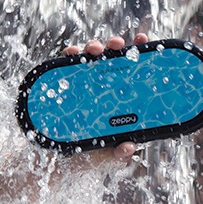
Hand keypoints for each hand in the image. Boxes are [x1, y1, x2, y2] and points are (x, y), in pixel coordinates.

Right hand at [60, 33, 149, 164]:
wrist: (59, 163)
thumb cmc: (90, 156)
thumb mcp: (108, 155)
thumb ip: (120, 152)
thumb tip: (130, 146)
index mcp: (119, 98)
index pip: (131, 71)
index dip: (137, 52)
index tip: (142, 40)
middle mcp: (103, 88)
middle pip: (112, 59)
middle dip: (115, 46)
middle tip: (117, 45)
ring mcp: (84, 86)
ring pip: (90, 58)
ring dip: (93, 47)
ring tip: (94, 49)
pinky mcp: (65, 87)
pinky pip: (67, 67)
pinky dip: (70, 56)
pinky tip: (73, 54)